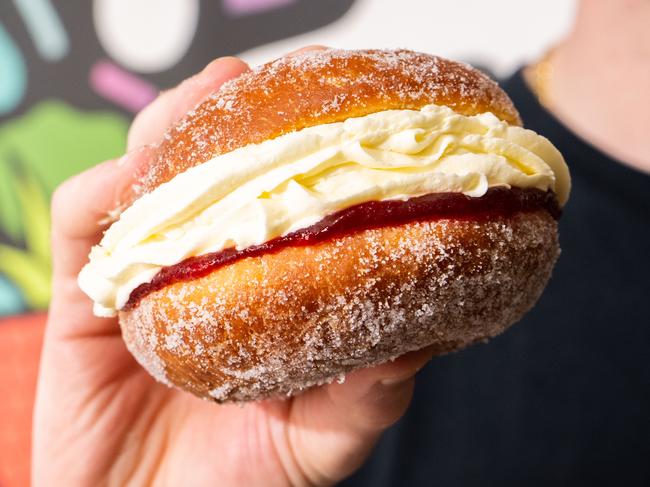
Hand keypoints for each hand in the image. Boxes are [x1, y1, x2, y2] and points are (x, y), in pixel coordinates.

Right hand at [33, 49, 433, 486]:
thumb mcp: (319, 442)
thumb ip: (367, 394)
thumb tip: (425, 332)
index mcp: (262, 295)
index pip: (282, 208)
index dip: (301, 158)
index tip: (333, 117)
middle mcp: (206, 274)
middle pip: (214, 179)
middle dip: (231, 125)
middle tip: (253, 84)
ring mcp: (145, 280)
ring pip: (150, 184)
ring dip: (171, 133)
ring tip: (203, 99)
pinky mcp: (84, 300)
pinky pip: (85, 228)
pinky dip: (105, 194)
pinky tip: (133, 178)